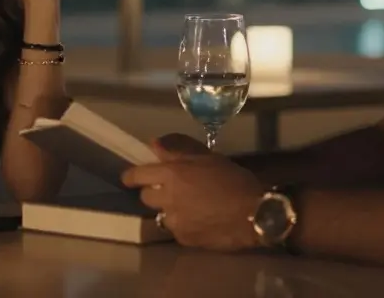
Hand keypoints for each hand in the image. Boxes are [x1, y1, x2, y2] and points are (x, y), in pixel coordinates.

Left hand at [121, 134, 264, 251]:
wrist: (254, 213)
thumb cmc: (233, 179)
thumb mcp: (208, 157)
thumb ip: (178, 150)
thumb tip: (154, 144)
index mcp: (172, 174)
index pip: (138, 175)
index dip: (131, 176)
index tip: (128, 178)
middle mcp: (168, 198)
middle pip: (146, 197)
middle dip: (154, 192)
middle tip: (171, 189)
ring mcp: (175, 221)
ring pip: (161, 214)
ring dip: (169, 209)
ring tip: (189, 207)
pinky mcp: (184, 239)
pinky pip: (176, 229)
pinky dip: (183, 224)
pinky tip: (200, 220)